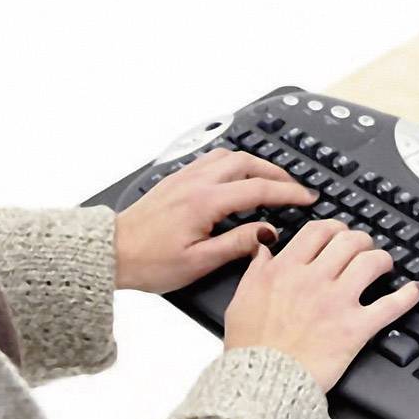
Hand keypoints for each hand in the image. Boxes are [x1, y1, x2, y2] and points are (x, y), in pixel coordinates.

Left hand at [114, 148, 318, 292]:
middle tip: (294, 186)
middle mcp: (195, 183)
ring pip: (228, 156)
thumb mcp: (199, 261)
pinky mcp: (175, 180)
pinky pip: (211, 160)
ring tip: (271, 178)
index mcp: (204, 202)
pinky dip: (233, 163)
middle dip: (276, 172)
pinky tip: (238, 176)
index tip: (307, 197)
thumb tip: (268, 231)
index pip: (258, 188)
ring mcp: (184, 177)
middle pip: (246, 162)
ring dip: (255, 163)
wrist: (111, 252)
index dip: (288, 192)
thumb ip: (238, 243)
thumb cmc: (149, 262)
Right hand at [223, 220, 418, 391]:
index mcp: (286, 269)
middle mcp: (314, 279)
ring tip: (385, 265)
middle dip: (361, 240)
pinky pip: (391, 305)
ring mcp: (338, 302)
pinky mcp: (356, 328)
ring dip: (383, 259)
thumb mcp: (241, 299)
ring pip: (372, 262)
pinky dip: (408, 296)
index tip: (338, 234)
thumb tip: (264, 247)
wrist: (262, 381)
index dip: (334, 228)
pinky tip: (415, 291)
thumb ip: (256, 268)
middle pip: (350, 241)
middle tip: (364, 248)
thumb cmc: (250, 347)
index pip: (318, 231)